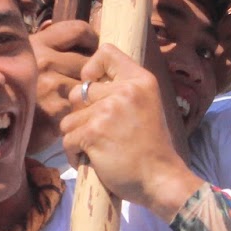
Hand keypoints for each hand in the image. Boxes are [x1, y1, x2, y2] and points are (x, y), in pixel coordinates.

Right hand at [29, 19, 98, 153]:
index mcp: (36, 44)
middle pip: (88, 60)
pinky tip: (72, 115)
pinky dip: (81, 112)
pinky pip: (82, 107)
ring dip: (88, 94)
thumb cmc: (11, 89)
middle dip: (91, 72)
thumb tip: (58, 26)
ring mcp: (50, 87)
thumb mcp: (20, 57)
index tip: (90, 51)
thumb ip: (41, 42)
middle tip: (87, 82)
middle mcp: (43, 62)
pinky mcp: (56, 112)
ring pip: (88, 86)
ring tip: (80, 100)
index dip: (90, 40)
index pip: (78, 30)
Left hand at [60, 43, 202, 219]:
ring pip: (69, 118)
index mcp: (140, 80)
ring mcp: (108, 111)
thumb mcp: (147, 106)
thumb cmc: (152, 148)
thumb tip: (89, 81)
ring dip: (77, 137)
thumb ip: (123, 90)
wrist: (162, 179)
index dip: (92, 68)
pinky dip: (75, 154)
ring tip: (98, 149)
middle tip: (101, 132)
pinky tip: (92, 161)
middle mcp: (125, 90)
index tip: (93, 86)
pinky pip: (67, 139)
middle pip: (78, 91)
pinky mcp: (94, 133)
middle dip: (81, 114)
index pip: (106, 52)